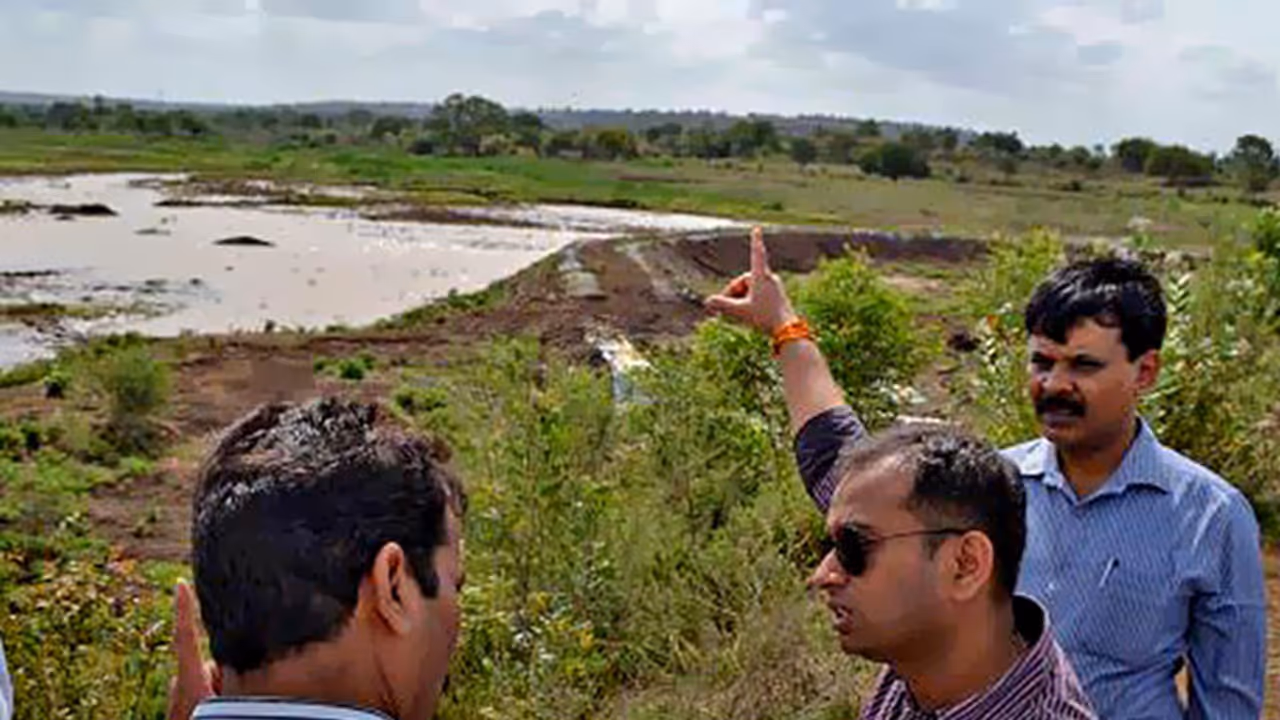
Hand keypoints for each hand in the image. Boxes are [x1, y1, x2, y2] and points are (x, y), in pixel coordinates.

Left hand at [167, 581, 219, 719]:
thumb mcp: (220, 705)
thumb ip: (229, 683)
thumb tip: (231, 666)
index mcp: (189, 681)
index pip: (186, 637)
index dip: (183, 609)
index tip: (181, 584)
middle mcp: (181, 686)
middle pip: (208, 663)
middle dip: (223, 672)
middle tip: (234, 694)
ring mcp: (180, 698)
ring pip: (208, 682)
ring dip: (220, 691)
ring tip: (226, 708)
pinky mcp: (183, 707)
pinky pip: (203, 696)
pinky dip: (212, 700)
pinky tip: (219, 710)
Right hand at [704, 226, 797, 333]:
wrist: (788, 330)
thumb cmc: (765, 318)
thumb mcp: (740, 312)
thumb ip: (722, 305)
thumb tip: (708, 301)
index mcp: (761, 277)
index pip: (756, 254)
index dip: (755, 241)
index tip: (756, 229)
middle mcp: (769, 279)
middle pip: (745, 279)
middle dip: (734, 291)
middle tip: (726, 308)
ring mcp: (774, 288)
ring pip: (751, 288)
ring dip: (741, 298)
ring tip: (738, 314)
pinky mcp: (777, 297)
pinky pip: (758, 294)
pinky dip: (749, 301)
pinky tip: (748, 315)